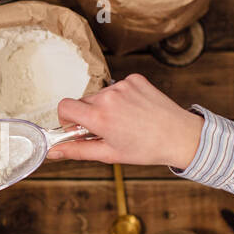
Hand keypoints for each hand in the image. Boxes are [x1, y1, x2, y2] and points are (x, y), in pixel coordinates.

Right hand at [50, 73, 204, 169]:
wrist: (180, 136)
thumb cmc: (146, 149)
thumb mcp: (109, 154)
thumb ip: (77, 150)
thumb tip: (53, 152)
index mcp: (99, 116)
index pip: (64, 106)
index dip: (66, 119)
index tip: (77, 128)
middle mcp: (108, 96)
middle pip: (82, 101)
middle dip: (88, 115)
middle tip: (106, 130)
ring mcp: (123, 85)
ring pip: (100, 94)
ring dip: (105, 106)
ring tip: (125, 121)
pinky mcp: (135, 79)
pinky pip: (117, 87)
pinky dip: (121, 98)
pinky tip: (135, 111)